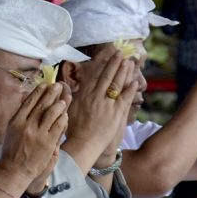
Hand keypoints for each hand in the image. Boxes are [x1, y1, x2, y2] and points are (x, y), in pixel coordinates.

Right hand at [0, 83, 68, 183]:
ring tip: (63, 99)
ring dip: (59, 104)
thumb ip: (20, 117)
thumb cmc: (11, 151)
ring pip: (52, 113)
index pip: (29, 101)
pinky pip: (58, 126)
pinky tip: (65, 114)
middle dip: (51, 93)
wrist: (14, 170)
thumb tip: (28, 102)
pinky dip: (62, 118)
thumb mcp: (11, 130)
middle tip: (58, 86)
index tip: (45, 84)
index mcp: (16, 120)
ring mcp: (38, 133)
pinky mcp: (48, 142)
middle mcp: (27, 125)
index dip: (38, 91)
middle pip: (42, 104)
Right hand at [64, 47, 137, 161]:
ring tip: (129, 62)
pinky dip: (130, 90)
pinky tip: (135, 82)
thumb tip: (61, 86)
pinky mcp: (116, 114)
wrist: (84, 145)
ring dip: (124, 72)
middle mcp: (96, 97)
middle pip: (107, 76)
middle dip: (115, 63)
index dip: (103, 65)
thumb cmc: (74, 130)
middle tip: (121, 53)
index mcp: (84, 96)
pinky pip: (125, 99)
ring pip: (117, 85)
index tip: (108, 57)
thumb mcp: (67, 111)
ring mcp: (107, 105)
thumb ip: (68, 97)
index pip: (96, 76)